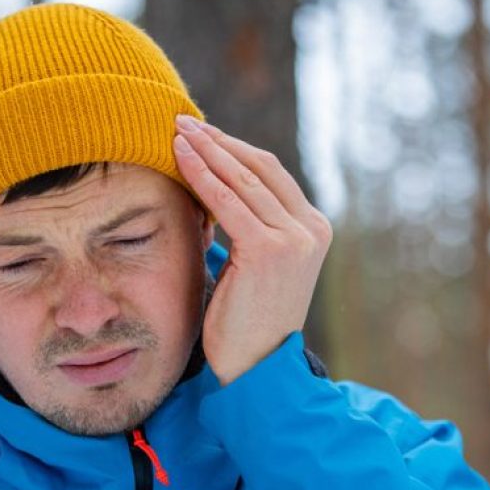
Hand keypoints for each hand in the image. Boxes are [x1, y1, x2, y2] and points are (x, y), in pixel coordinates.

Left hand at [173, 115, 331, 385]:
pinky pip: (228, 201)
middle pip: (260, 167)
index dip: (233, 148)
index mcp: (313, 229)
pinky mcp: (271, 249)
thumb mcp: (251, 264)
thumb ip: (243, 228)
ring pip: (243, 179)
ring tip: (176, 131)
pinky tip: (179, 157)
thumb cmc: (244, 322)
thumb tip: (209, 192)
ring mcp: (295, 238)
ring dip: (207, 150)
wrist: (254, 369)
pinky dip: (202, 175)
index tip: (200, 133)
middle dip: (218, 140)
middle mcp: (311, 229)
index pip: (270, 173)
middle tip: (182, 120)